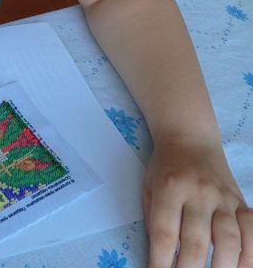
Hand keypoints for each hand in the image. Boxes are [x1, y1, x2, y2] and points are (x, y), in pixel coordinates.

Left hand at [143, 139, 252, 266]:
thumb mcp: (149, 187)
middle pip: (197, 243)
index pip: (165, 234)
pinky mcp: (241, 203)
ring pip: (229, 241)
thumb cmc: (165, 167)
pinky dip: (249, 256)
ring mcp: (224, 198)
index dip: (161, 263)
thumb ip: (154, 221)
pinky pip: (252, 233)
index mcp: (170, 187)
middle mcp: (199, 193)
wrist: (190, 137)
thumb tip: (162, 259)